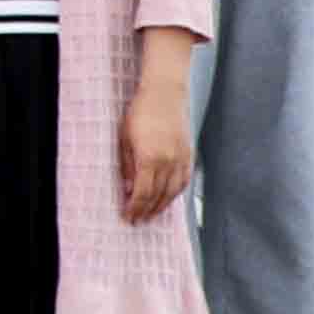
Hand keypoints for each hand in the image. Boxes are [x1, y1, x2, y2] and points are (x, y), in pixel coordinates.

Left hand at [117, 71, 195, 222]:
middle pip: (158, 196)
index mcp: (149, 158)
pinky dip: (176, 194)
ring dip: (162, 206)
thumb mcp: (125, 138)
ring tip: (152, 215)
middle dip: (147, 211)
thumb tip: (127, 188)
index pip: (142, 193)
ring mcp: (181, 159)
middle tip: (138, 221)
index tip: (128, 217)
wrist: (165, 93)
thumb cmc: (141, 112)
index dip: (135, 208)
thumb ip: (127, 165)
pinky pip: (184, 181)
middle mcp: (168, 162)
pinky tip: (169, 198)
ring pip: (173, 192)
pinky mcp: (189, 154)